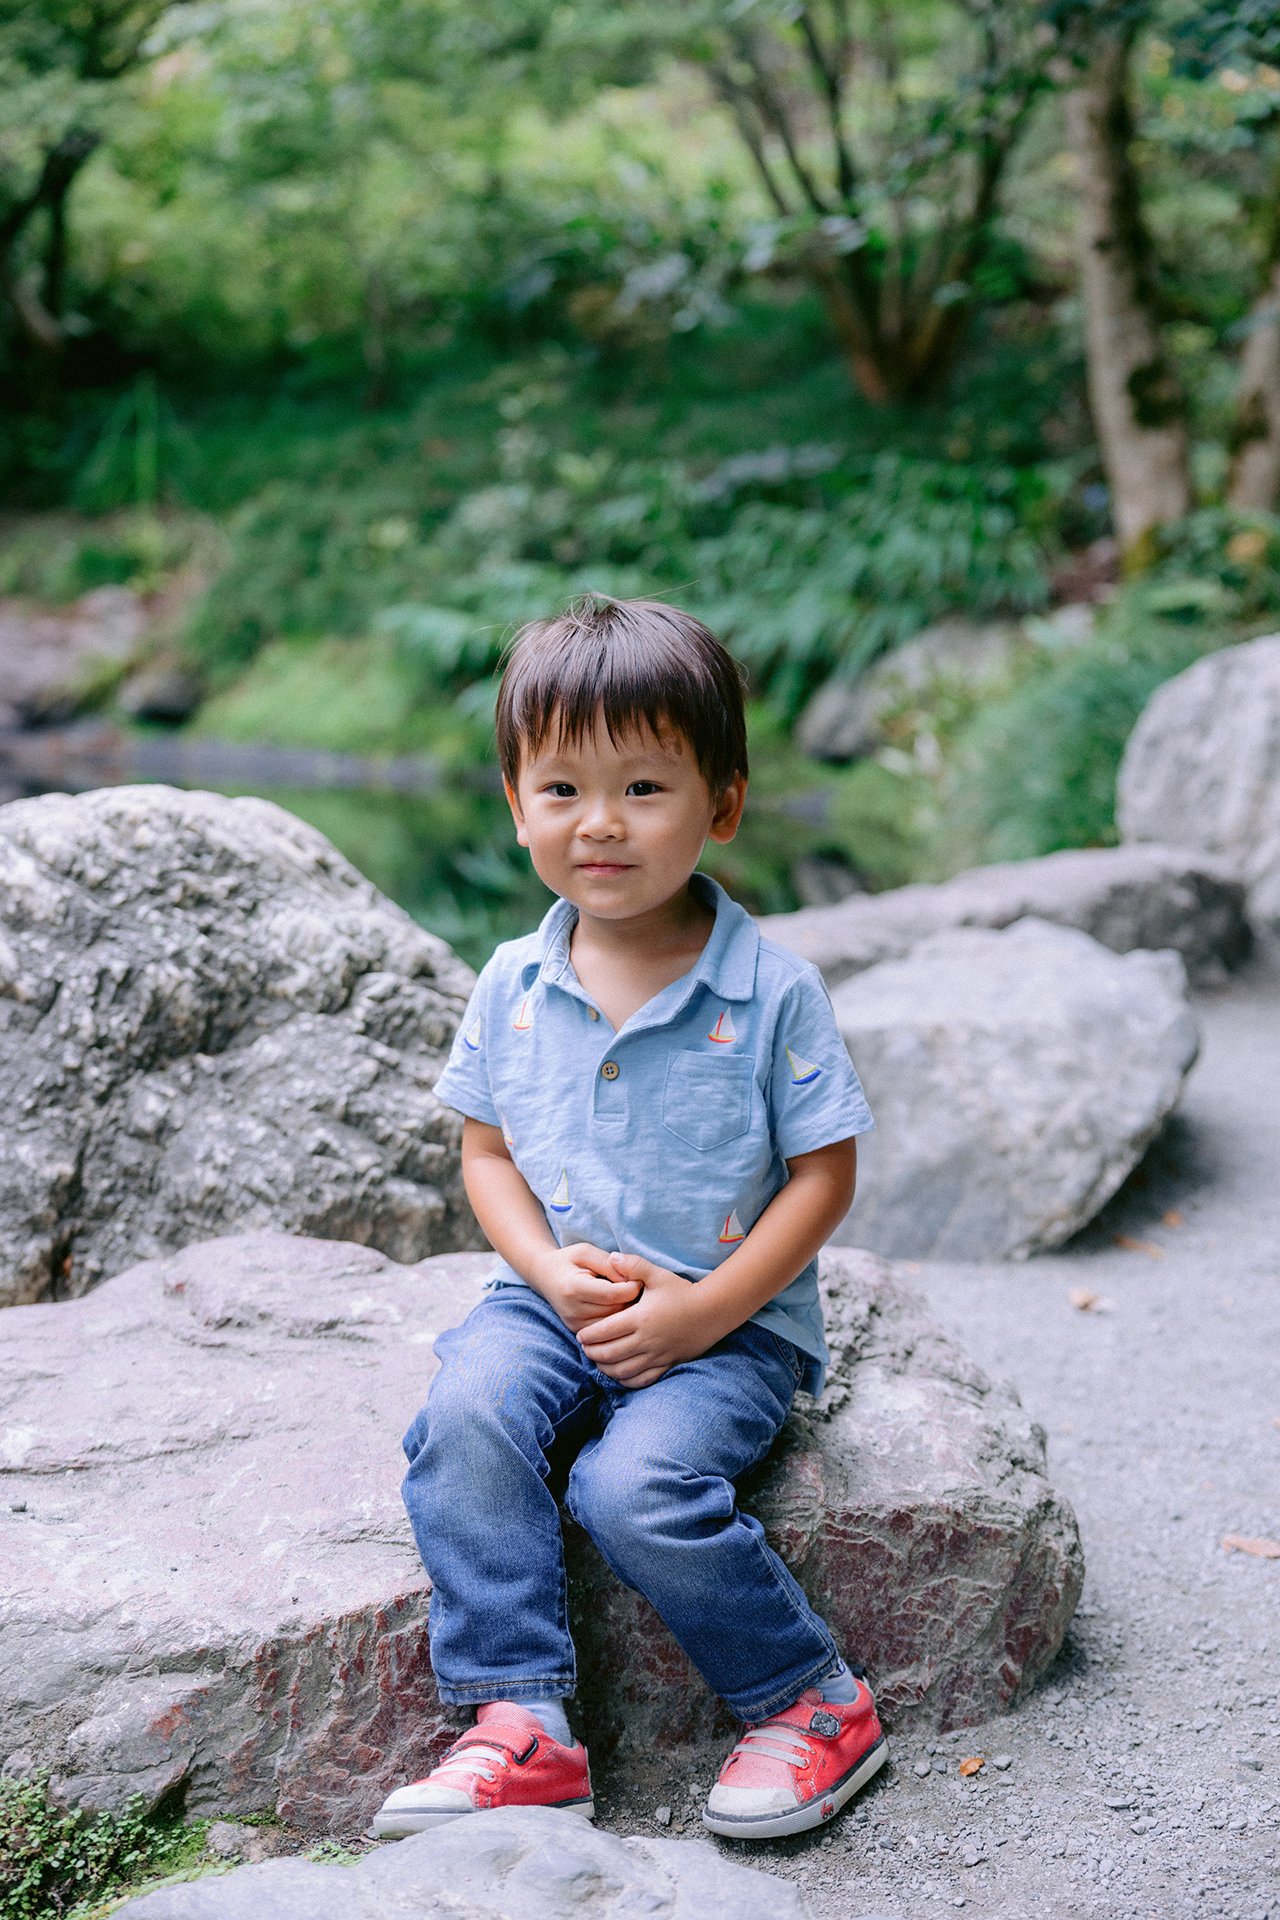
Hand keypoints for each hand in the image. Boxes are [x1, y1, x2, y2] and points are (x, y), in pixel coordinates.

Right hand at [526, 1242, 640, 1333]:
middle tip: (638, 1287)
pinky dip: (615, 1320)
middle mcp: (573, 1310)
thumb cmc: (568, 1260)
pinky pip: (606, 1332)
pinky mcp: (577, 1332)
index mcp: (574, 1288)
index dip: (631, 1287)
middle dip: (631, 1300)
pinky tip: (617, 1307)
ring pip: (613, 1324)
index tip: (639, 1278)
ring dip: (626, 1312)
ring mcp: (574, 1324)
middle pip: (615, 1311)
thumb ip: (609, 1264)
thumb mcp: (587, 1252)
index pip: (612, 1294)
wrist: (544, 1276)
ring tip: (628, 1297)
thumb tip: (631, 1279)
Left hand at [576, 1253, 718, 1388]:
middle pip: (610, 1354)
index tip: (580, 1335)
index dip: (589, 1336)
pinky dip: (627, 1380)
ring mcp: (657, 1355)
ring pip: (624, 1371)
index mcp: (640, 1318)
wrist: (712, 1311)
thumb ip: (633, 1266)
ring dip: (606, 1368)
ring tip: (598, 1361)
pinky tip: (620, 1375)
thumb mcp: (657, 1275)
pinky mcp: (667, 1364)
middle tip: (585, 1348)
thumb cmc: (683, 1292)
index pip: (605, 1331)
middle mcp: (646, 1340)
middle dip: (593, 1353)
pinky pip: (643, 1379)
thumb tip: (612, 1258)